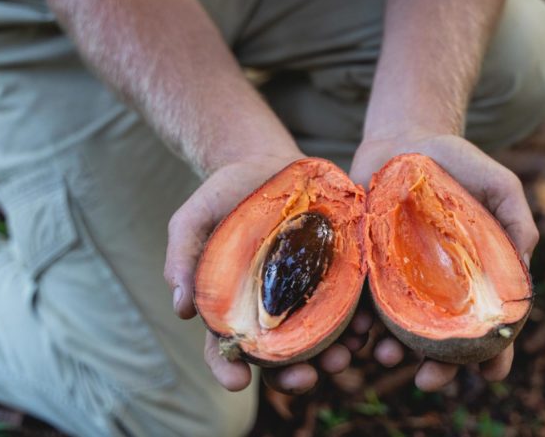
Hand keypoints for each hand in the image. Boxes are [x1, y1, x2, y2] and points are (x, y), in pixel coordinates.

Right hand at [164, 151, 371, 393]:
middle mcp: (273, 307)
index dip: (228, 369)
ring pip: (320, 336)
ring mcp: (307, 291)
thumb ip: (183, 258)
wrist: (264, 162)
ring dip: (333, 353)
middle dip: (294, 374)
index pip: (228, 348)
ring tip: (343, 356)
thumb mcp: (194, 219)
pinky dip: (358, 318)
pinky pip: (349, 302)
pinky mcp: (337, 271)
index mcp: (235, 305)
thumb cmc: (223, 195)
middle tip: (307, 379)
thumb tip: (181, 310)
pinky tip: (364, 325)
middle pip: (282, 355)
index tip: (236, 382)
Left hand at [350, 133, 538, 390]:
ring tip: (386, 358)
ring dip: (393, 352)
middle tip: (427, 381)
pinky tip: (354, 335)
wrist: (403, 138)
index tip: (491, 375)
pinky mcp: (365, 265)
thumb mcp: (498, 185)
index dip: (492, 355)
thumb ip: (516, 223)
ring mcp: (398, 279)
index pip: (486, 326)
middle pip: (440, 340)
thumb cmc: (457, 162)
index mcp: (473, 276)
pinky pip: (360, 300)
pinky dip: (357, 324)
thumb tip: (522, 276)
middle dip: (437, 368)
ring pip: (397, 330)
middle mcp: (436, 286)